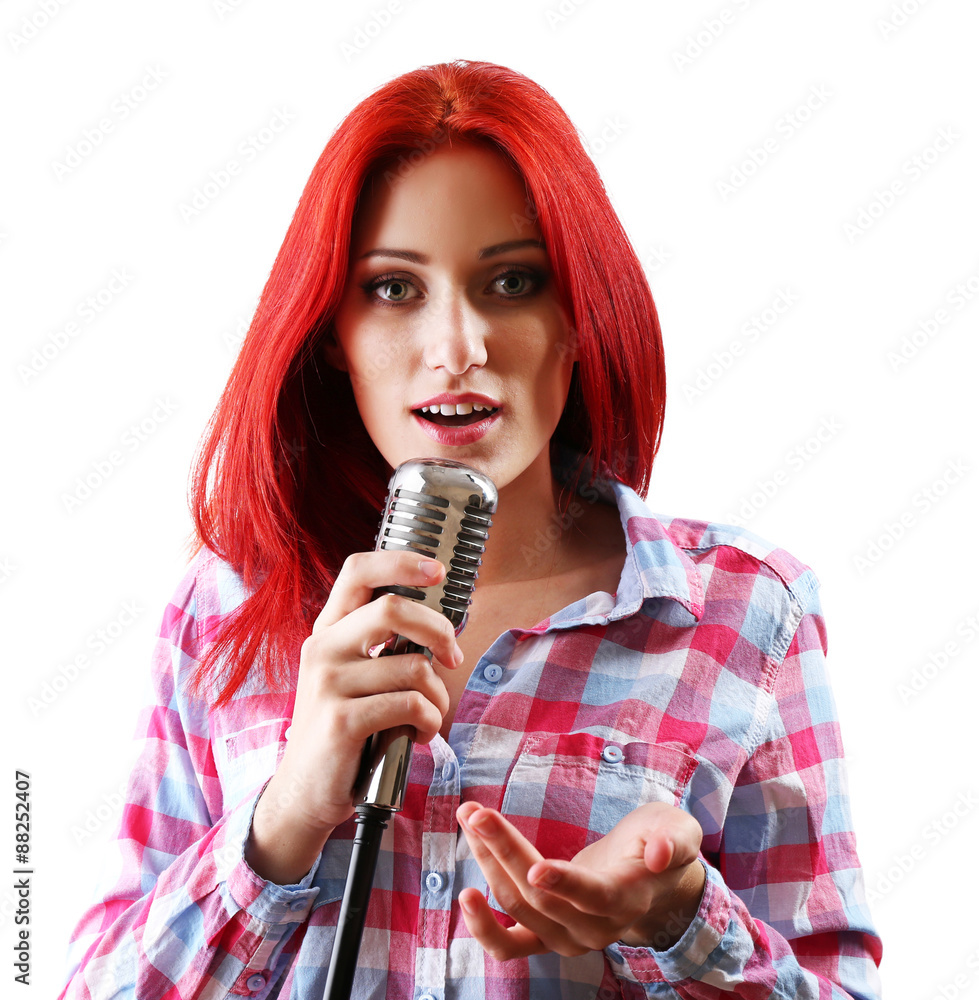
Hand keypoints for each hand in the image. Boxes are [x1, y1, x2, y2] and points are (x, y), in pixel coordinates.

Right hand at [246, 550, 463, 882]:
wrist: (306, 791)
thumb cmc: (344, 728)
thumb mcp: (351, 676)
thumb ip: (380, 645)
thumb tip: (438, 626)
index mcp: (328, 630)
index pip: (358, 571)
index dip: (402, 562)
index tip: (438, 570)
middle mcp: (322, 649)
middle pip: (393, 609)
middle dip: (439, 630)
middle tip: (454, 657)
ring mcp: (328, 683)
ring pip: (413, 666)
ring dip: (437, 696)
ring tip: (428, 716)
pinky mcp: (342, 720)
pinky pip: (410, 705)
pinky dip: (429, 721)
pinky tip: (418, 734)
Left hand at [456, 801, 705, 958]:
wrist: (649, 879)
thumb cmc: (660, 843)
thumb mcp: (677, 830)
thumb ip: (674, 840)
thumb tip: (659, 854)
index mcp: (628, 898)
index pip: (594, 896)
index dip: (565, 883)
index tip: (534, 867)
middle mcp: (595, 928)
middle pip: (542, 897)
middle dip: (505, 851)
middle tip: (477, 813)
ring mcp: (567, 938)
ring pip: (519, 907)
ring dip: (487, 863)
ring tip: (470, 819)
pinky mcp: (545, 937)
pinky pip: (510, 946)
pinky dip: (484, 927)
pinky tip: (464, 896)